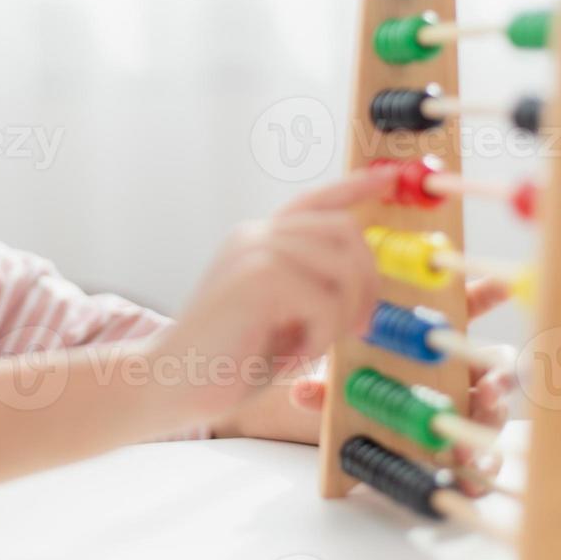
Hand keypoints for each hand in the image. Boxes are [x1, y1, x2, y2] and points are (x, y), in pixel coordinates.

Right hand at [141, 165, 397, 428]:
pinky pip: (325, 303)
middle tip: (360, 327)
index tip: (390, 177)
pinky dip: (320, 339)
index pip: (315, 200)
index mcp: (259, 240)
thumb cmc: (227, 361)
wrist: (170, 383)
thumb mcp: (279, 319)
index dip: (355, 186)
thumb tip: (365, 290)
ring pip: (343, 268)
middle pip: (344, 232)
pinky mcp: (256, 278)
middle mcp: (256, 235)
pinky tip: (291, 357)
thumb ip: (311, 293)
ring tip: (313, 346)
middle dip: (368, 282)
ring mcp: (254, 251)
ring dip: (343, 317)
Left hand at [216, 278, 515, 496]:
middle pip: (490, 366)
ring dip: (490, 419)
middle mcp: (458, 374)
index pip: (465, 311)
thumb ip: (327, 388)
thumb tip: (299, 391)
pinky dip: (481, 465)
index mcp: (433, 345)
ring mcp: (465, 410)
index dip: (485, 295)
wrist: (359, 437)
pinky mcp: (466, 446)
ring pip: (493, 410)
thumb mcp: (341, 386)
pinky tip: (471, 477)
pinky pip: (484, 456)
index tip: (501, 285)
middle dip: (494, 374)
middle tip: (487, 385)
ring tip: (477, 432)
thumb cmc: (357, 393)